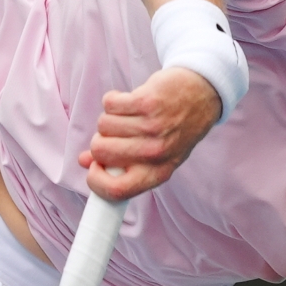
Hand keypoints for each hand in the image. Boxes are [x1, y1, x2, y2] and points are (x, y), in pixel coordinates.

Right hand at [77, 67, 221, 200]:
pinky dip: (113, 100)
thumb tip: (84, 162)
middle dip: (99, 141)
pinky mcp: (147, 101)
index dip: (96, 181)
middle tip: (114, 134)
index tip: (94, 167)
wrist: (201, 94)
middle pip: (101, 151)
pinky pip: (110, 103)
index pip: (117, 190)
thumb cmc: (174, 128)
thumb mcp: (155, 154)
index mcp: (158, 173)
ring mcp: (152, 127)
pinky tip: (128, 101)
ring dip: (109, 118)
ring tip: (127, 116)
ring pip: (103, 125)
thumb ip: (120, 163)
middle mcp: (156, 153)